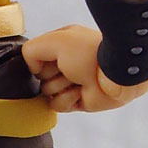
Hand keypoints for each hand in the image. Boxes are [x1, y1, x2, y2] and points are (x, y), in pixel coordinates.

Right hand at [22, 25, 147, 112]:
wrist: (116, 72)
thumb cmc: (90, 52)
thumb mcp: (53, 40)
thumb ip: (31, 51)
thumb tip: (32, 69)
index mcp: (62, 44)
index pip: (35, 57)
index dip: (39, 60)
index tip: (53, 57)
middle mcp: (66, 63)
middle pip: (39, 76)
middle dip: (51, 74)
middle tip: (69, 68)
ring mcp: (72, 82)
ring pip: (46, 92)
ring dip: (60, 86)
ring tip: (78, 79)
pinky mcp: (78, 101)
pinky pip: (57, 106)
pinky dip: (67, 99)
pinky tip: (81, 90)